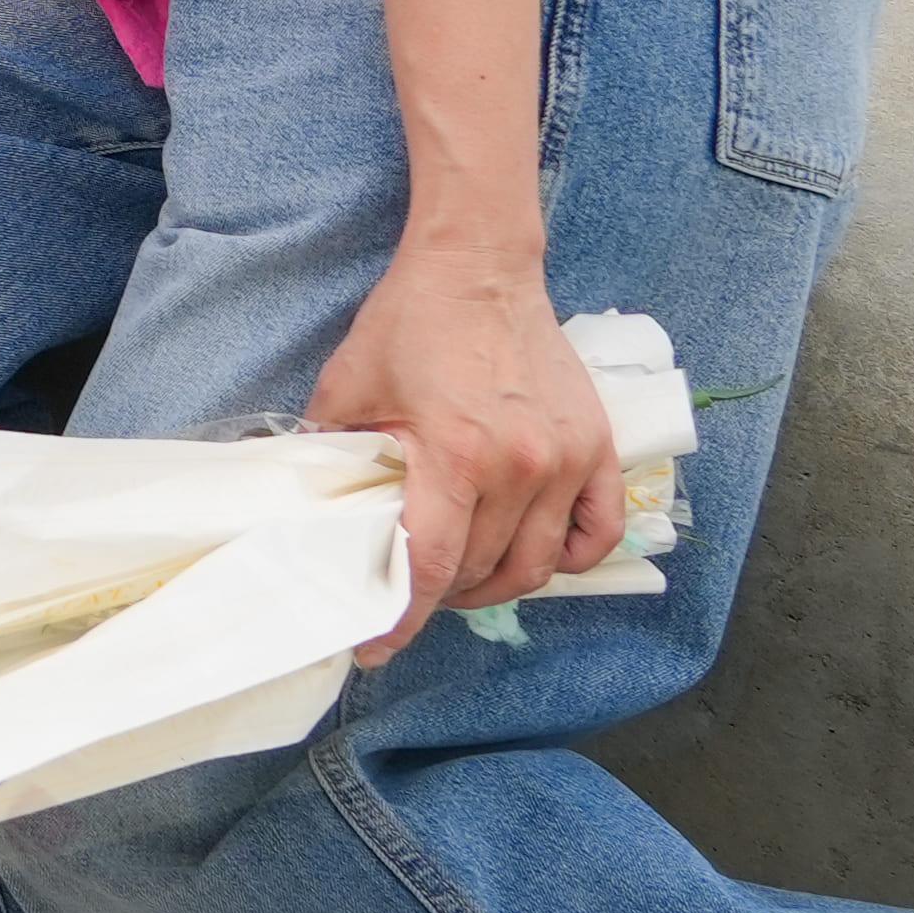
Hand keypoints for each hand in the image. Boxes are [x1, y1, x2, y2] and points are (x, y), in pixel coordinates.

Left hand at [310, 239, 626, 662]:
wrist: (479, 267)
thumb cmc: (410, 323)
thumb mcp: (349, 387)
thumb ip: (335, 454)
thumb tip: (316, 513)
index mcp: (455, 455)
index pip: (433, 564)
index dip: (402, 616)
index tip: (376, 645)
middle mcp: (520, 467)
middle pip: (483, 569)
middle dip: (442, 595)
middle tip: (413, 594)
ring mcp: (565, 459)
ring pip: (538, 564)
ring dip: (498, 584)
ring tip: (463, 580)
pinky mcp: (596, 448)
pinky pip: (596, 532)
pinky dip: (569, 558)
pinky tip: (534, 557)